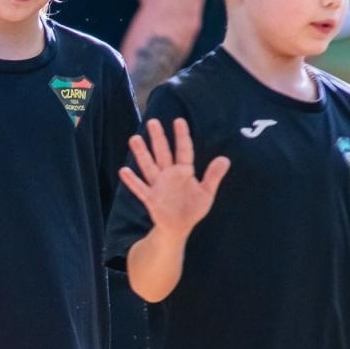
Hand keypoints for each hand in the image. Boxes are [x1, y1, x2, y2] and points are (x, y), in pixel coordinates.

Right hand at [117, 118, 230, 237]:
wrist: (178, 227)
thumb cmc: (192, 208)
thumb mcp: (207, 193)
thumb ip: (214, 176)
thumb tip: (225, 159)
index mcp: (183, 172)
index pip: (183, 150)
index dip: (182, 136)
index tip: (179, 121)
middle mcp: (168, 175)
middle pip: (162, 153)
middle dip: (158, 138)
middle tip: (153, 121)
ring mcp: (158, 186)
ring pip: (149, 166)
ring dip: (142, 153)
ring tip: (134, 138)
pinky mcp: (151, 198)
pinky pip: (141, 188)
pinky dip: (133, 181)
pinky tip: (124, 171)